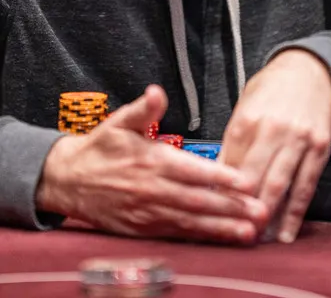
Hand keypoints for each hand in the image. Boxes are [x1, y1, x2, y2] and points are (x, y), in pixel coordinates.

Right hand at [35, 85, 266, 243]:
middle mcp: (152, 190)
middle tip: (261, 211)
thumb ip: (143, 108)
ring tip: (249, 232)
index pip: (193, 171)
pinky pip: (178, 235)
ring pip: (191, 222)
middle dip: (232, 208)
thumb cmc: (99, 149)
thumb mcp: (119, 122)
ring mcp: (148, 213)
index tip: (247, 181)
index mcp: (151, 161)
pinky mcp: (144, 229)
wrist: (69, 180)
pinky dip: (201, 239)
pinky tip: (222, 240)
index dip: (221, 178)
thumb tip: (157, 91)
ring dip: (222, 228)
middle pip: (198, 201)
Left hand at [218, 49, 330, 243]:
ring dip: (266, 217)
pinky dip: (295, 213)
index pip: (229, 164)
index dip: (219, 192)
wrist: (310, 70)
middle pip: (253, 178)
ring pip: (279, 185)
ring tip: (256, 241)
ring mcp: (298, 139)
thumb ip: (233, 141)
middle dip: (241, 210)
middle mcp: (272, 130)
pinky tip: (285, 233)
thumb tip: (217, 178)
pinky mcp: (319, 147)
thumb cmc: (271, 90)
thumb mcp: (245, 107)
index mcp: (247, 120)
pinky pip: (306, 185)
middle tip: (231, 237)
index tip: (210, 215)